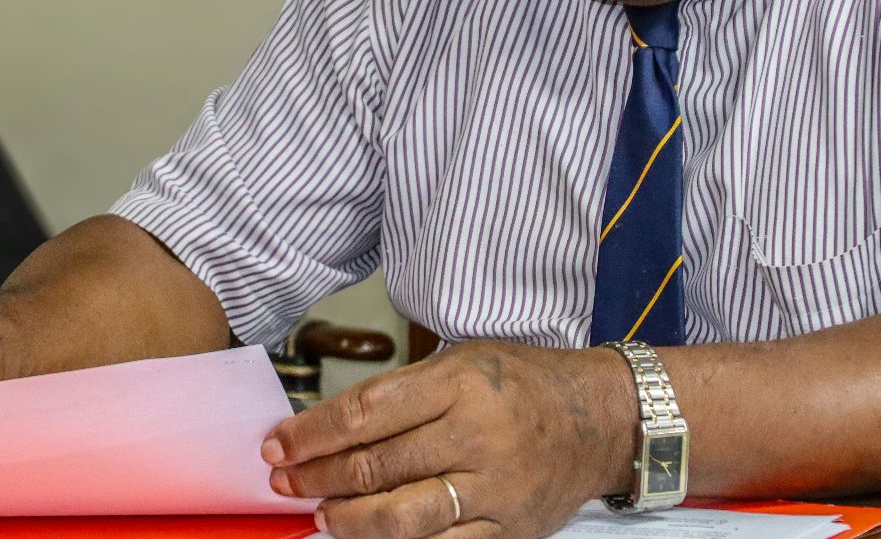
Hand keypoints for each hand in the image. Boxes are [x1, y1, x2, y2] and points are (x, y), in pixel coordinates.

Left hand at [262, 341, 633, 538]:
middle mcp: (476, 435)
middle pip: (375, 466)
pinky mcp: (507, 529)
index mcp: (460, 382)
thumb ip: (404, 391)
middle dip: (318, 477)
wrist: (602, 419)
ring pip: (400, 517)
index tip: (278, 444)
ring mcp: (493, 488)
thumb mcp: (465, 359)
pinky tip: (368, 538)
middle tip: (284, 481)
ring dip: (347, 520)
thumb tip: (332, 426)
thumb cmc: (526, 383)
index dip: (312, 433)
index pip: (366, 412)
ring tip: (319, 514)